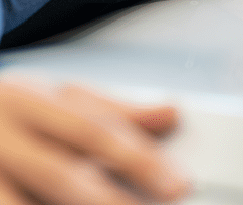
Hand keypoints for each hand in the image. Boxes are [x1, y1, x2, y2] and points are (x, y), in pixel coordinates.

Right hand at [0, 78, 189, 204]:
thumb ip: (116, 109)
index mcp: (31, 101)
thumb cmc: (16, 108)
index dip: (139, 158)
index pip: (94, 130)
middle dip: (111, 200)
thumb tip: (171, 112)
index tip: (178, 183)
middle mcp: (5, 138)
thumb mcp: (61, 96)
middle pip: (62, 174)